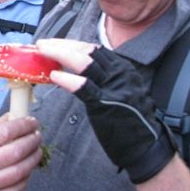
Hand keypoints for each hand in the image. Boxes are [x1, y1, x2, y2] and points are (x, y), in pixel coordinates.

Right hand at [0, 115, 41, 190]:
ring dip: (32, 160)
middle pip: (15, 151)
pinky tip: (26, 173)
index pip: (4, 132)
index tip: (31, 121)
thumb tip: (8, 120)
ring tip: (36, 151)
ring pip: (18, 172)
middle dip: (32, 141)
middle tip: (37, 135)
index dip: (22, 125)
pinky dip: (23, 182)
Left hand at [36, 38, 175, 183]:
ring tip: (43, 52)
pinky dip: (67, 79)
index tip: (52, 42)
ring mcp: (114, 87)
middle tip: (42, 44)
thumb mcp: (120, 90)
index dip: (70, 43)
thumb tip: (75, 69)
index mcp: (122, 68)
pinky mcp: (106, 104)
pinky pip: (84, 87)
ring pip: (84, 62)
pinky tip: (54, 75)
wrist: (148, 147)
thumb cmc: (130, 121)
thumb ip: (102, 78)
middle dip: (62, 44)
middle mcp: (119, 73)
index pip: (93, 48)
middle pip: (87, 51)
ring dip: (60, 54)